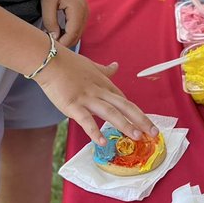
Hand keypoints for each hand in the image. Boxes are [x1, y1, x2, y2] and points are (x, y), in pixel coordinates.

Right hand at [37, 49, 156, 144]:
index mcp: (105, 84)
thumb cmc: (68, 63)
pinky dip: (94, 131)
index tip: (146, 125)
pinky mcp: (73, 105)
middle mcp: (100, 91)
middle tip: (154, 133)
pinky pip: (86, 120)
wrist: (49, 60)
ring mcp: (88, 98)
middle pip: (125, 106)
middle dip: (141, 120)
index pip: (124, 101)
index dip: (136, 113)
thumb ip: (105, 70)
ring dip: (125, 124)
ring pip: (111, 112)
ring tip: (137, 136)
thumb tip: (116, 65)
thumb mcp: (91, 65)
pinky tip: (102, 142)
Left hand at [41, 0, 86, 47]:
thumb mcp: (47, 2)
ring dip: (65, 39)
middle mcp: (85, 14)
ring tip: (51, 37)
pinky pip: (77, 29)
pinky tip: (57, 31)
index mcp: (78, 11)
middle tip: (48, 43)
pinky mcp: (83, 13)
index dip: (60, 44)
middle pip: (76, 38)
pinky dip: (68, 33)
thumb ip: (50, 21)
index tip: (48, 46)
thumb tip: (54, 37)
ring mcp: (85, 14)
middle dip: (63, 43)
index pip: (71, 36)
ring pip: (77, 34)